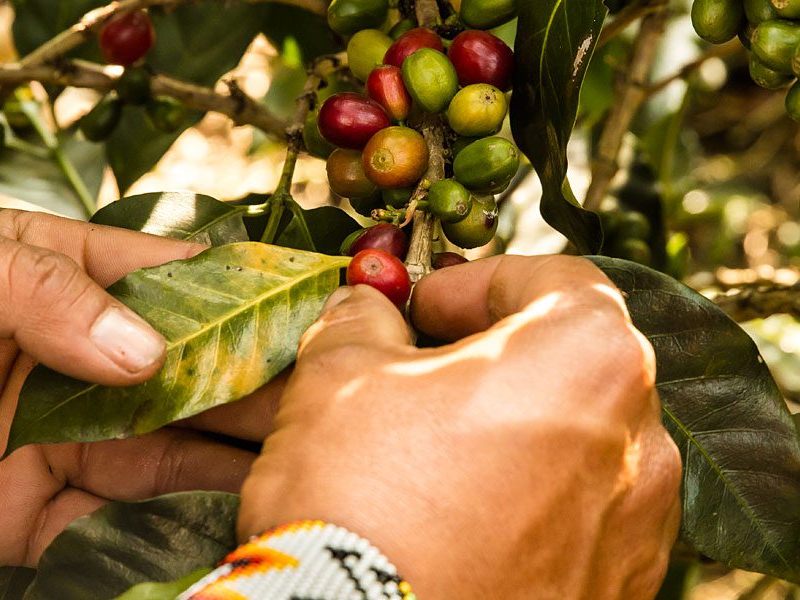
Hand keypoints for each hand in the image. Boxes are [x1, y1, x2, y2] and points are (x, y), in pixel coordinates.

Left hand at [0, 208, 275, 575]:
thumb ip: (42, 291)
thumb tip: (146, 354)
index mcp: (52, 279)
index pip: (165, 280)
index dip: (237, 291)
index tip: (308, 304)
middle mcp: (71, 358)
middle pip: (182, 371)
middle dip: (252, 380)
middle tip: (326, 393)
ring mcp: (57, 438)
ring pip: (165, 447)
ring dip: (229, 452)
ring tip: (300, 456)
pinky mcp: (33, 514)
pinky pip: (118, 518)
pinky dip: (174, 521)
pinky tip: (231, 515)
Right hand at [238, 255, 681, 598]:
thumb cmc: (361, 496)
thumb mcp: (340, 374)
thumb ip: (361, 321)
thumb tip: (364, 313)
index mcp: (589, 357)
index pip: (553, 279)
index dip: (476, 282)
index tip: (421, 307)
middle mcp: (640, 440)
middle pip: (567, 362)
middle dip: (491, 355)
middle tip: (420, 371)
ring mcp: (636, 526)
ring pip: (574, 442)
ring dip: (510, 428)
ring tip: (432, 450)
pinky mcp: (615, 589)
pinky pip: (577, 517)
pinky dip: (526, 500)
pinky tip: (458, 516)